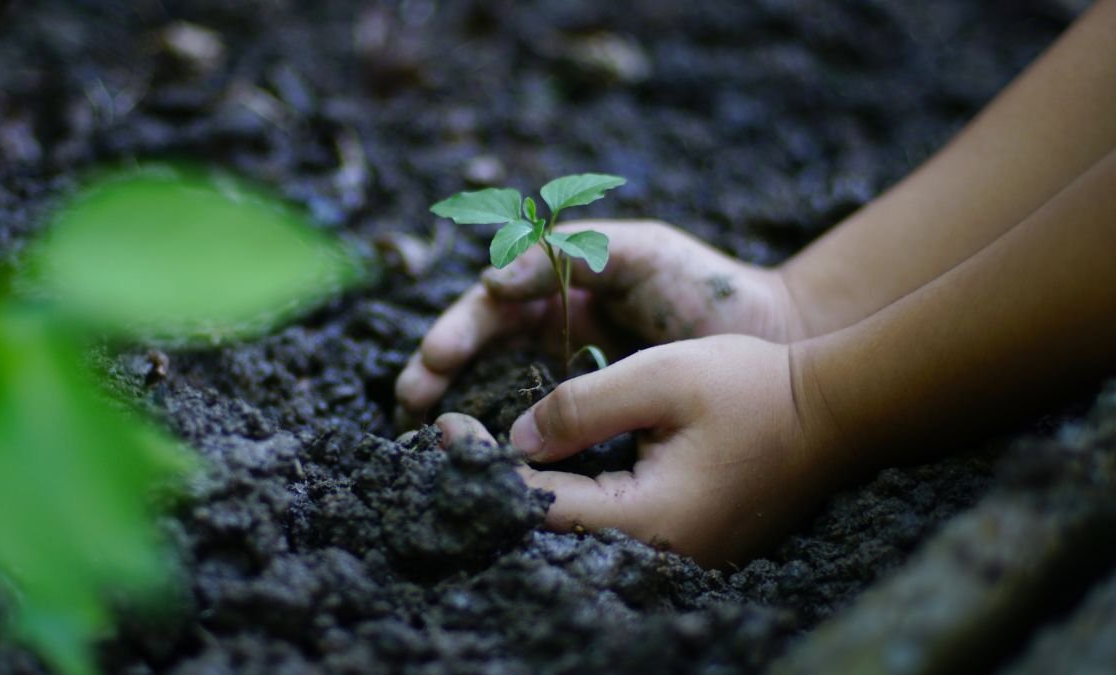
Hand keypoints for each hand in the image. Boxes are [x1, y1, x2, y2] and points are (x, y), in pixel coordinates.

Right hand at [396, 220, 804, 420]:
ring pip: (499, 389)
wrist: (771, 338)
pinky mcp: (596, 417)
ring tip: (424, 426)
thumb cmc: (704, 286)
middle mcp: (555, 333)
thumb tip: (492, 284)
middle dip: (439, 370)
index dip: (457, 328)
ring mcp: (572, 376)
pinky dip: (510, 441)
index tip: (436, 357)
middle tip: (410, 399)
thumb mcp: (638, 249)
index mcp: (560, 289)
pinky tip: (488, 456)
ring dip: (458, 405)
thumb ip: (568, 254)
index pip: (490, 307)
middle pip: (479, 350)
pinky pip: (544, 429)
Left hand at [435, 335, 836, 566]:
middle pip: (550, 527)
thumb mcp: (661, 378)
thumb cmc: (756, 388)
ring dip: (527, 488)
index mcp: (647, 519)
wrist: (836, 417)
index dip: (482, 463)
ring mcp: (673, 554)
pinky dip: (567, 493)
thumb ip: (582, 406)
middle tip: (451, 436)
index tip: (445, 422)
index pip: (535, 502)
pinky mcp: (683, 541)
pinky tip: (544, 464)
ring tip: (483, 449)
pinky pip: (608, 525)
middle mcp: (656, 552)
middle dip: (495, 481)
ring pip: (576, 529)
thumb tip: (516, 437)